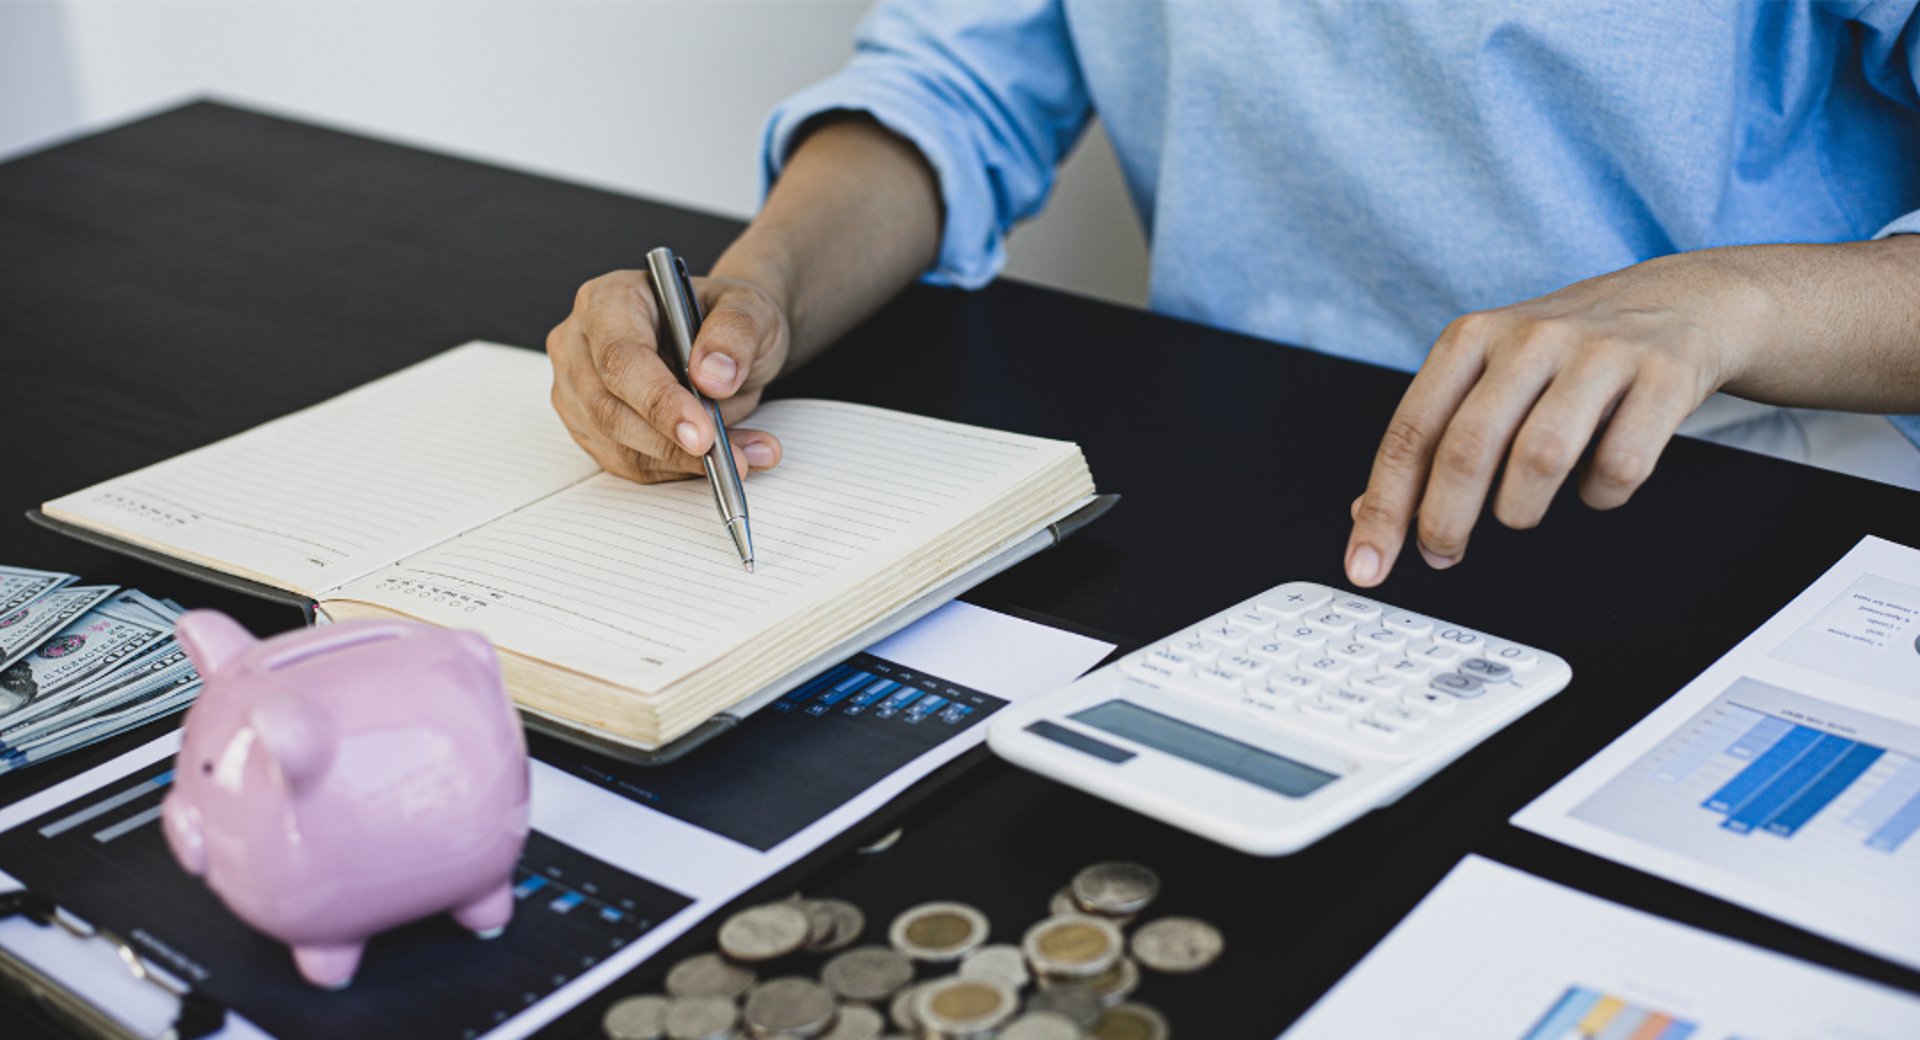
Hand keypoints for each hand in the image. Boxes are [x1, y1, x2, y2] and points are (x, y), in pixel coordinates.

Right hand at [548, 269, 788, 481]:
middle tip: (730, 458)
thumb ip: (735, 333)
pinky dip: (679, 470)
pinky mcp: (591, 429)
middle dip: (672, 443)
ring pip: (618, 446)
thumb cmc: (727, 318)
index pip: (620, 357)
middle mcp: (581, 343)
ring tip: (745, 457)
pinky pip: (631, 464)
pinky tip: (722, 460)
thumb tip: (712, 376)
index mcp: (609, 300)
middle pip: (608, 409)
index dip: (659, 401)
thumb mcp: (750, 308)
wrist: (726, 343)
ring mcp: (579, 390)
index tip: (702, 434)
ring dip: (684, 462)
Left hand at [1343, 251, 1770, 586]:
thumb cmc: (1570, 352)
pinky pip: (1618, 465)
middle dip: (1444, 520)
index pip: (1411, 432)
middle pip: (1467, 448)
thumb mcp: (1491, 374)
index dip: (1384, 507)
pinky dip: (1600, 495)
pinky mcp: (1663, 375)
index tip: (1368, 564)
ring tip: (1521, 513)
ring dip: (1520, 510)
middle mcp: (1530, 338)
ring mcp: (1599, 353)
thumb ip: (1434, 437)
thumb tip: (1370, 513)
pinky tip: (1595, 483)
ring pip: (1539, 458)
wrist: (1686, 299)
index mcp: (1472, 338)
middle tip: (1442, 555)